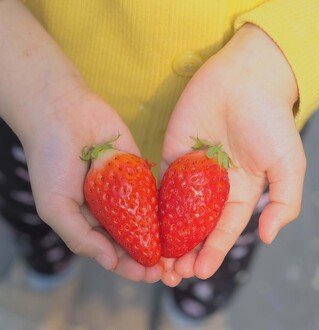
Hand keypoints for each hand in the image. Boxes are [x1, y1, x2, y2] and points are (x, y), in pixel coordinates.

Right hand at [19, 89, 163, 282]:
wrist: (64, 115)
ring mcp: (125, 191)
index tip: (147, 275)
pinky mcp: (139, 172)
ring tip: (178, 254)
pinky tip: (182, 222)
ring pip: (147, 220)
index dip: (128, 266)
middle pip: (133, 239)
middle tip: (168, 270)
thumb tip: (109, 262)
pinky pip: (155, 194)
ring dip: (162, 238)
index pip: (111, 251)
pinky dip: (167, 210)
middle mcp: (109, 209)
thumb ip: (79, 236)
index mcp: (88, 221)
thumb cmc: (50, 160)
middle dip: (149, 256)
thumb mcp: (54, 205)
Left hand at [161, 24, 305, 280]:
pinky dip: (153, 207)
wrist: (243, 79)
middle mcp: (213, 186)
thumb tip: (267, 236)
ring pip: (175, 211)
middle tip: (171, 273)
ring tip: (156, 259)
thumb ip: (283, 201)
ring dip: (167, 236)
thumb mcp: (287, 163)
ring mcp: (191, 171)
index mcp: (239, 191)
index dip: (213, 251)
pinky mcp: (172, 154)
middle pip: (196, 226)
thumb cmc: (269, 119)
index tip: (199, 272)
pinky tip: (145, 225)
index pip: (224, 229)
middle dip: (185, 250)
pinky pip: (160, 185)